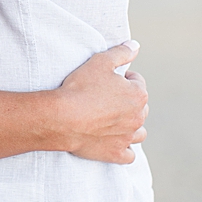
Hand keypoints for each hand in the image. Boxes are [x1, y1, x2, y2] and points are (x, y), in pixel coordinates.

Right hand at [55, 42, 148, 163]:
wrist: (61, 118)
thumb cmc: (80, 87)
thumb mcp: (101, 61)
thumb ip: (122, 52)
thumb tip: (136, 45)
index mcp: (138, 95)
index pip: (138, 83)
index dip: (124, 79)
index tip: (108, 80)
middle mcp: (138, 118)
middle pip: (140, 108)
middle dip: (129, 102)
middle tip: (108, 99)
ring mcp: (127, 138)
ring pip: (139, 133)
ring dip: (131, 126)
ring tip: (115, 121)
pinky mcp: (115, 154)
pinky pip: (129, 155)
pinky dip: (125, 149)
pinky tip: (116, 143)